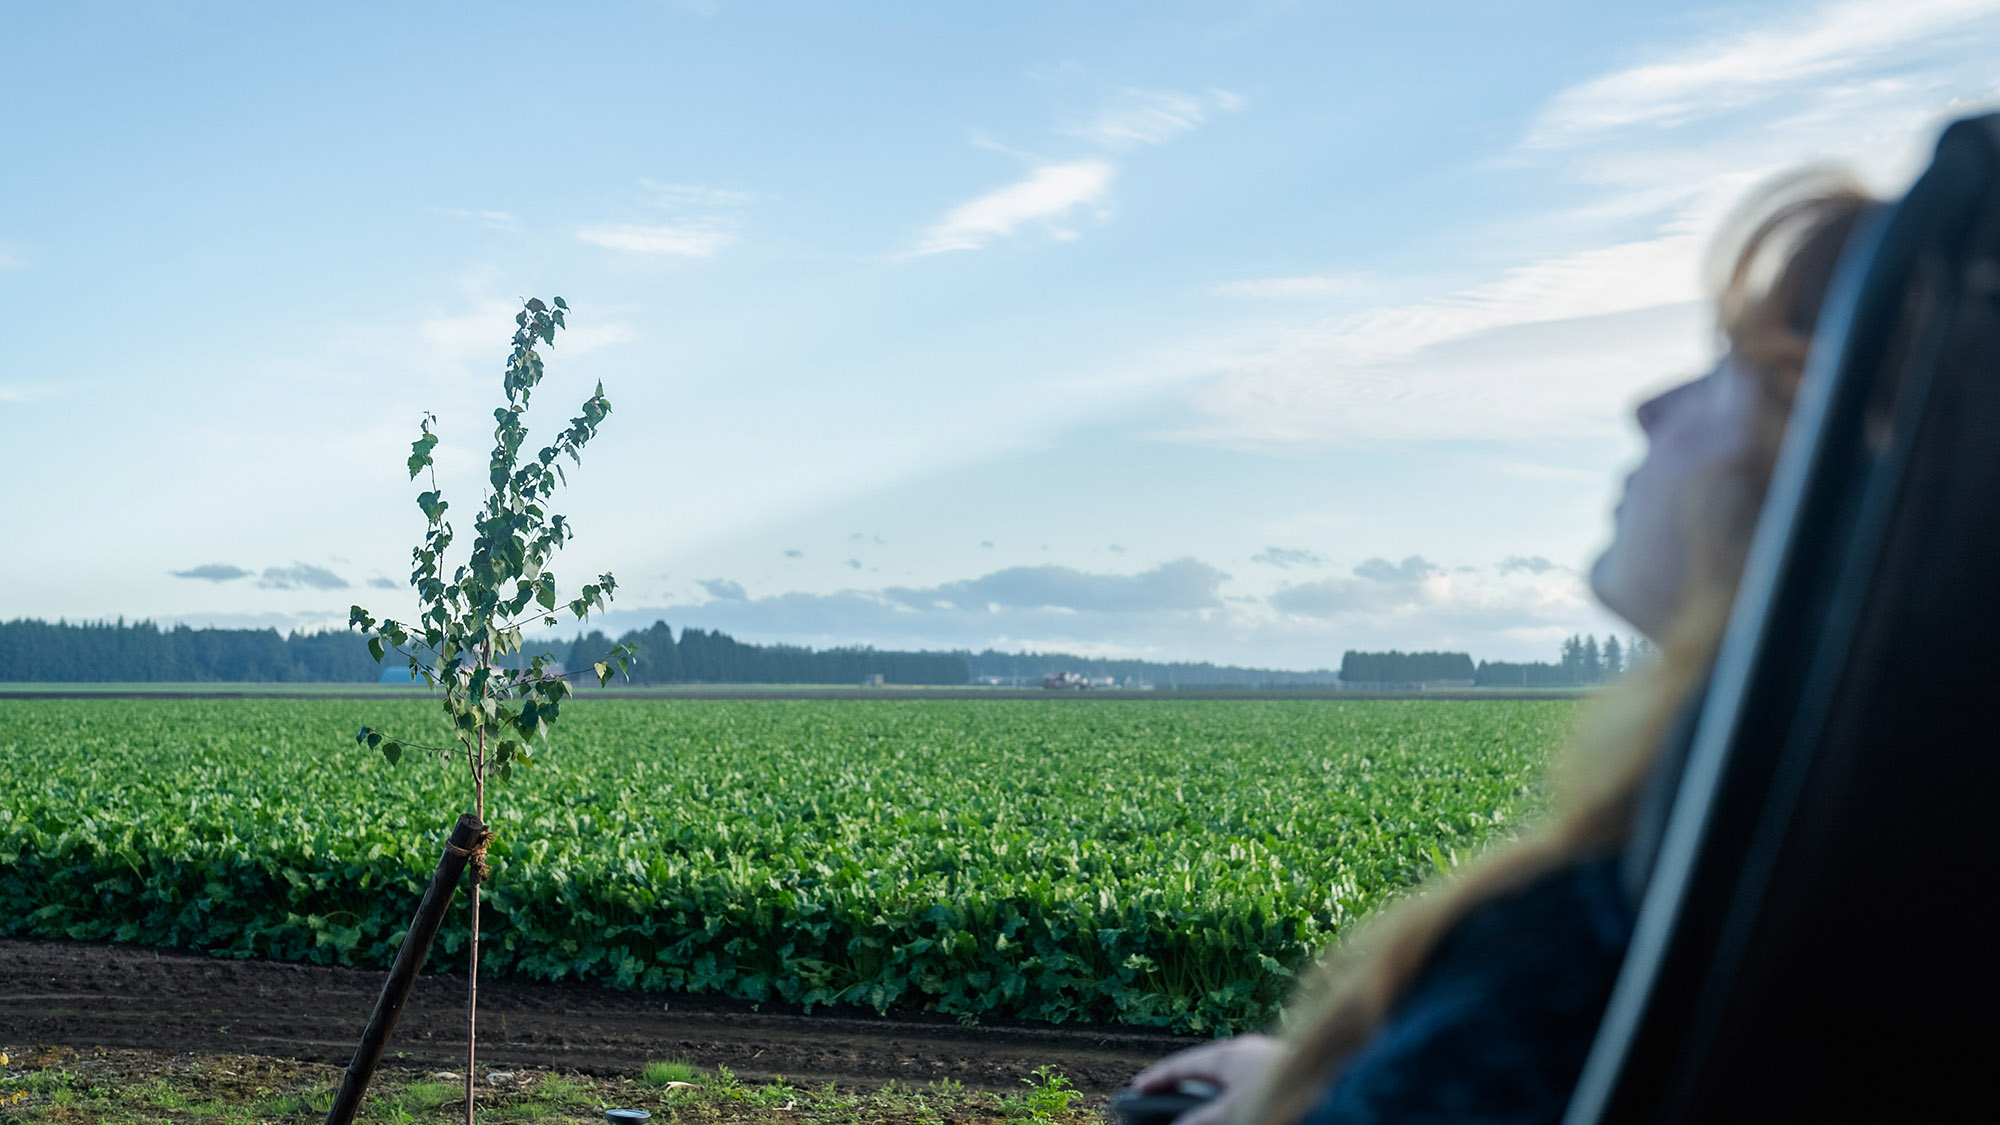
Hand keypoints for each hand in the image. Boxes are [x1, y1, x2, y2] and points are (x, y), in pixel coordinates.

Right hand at [1130, 1034, 1291, 1124]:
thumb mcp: (1236, 1113)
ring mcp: (1267, 1059)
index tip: (1139, 1088)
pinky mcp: (1284, 1071)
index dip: (1159, 1079)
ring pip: (1228, 1076)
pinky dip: (1232, 1096)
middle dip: (1185, 1085)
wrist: (1340, 1085)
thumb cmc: (1285, 1092)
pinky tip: (1236, 1107)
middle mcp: (1247, 1052)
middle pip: (1206, 1068)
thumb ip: (1203, 1121)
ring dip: (1210, 1093)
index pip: (1184, 1065)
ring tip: (1197, 1106)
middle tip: (1164, 1099)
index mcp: (1229, 1055)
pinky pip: (1247, 1082)